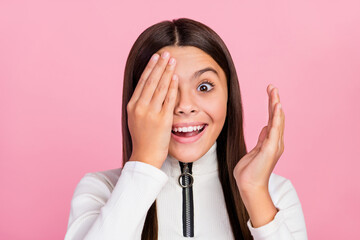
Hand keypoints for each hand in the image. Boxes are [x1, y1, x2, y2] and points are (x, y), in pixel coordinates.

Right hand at [127, 51, 177, 168]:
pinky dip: (172, 87)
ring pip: (160, 87)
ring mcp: (151, 113)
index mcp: (132, 106)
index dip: (150, 68)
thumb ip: (140, 104)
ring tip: (172, 61)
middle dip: (159, 65)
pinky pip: (168, 100)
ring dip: (167, 72)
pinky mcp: (162, 120)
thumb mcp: (135, 119)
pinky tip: (176, 77)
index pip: (142, 82)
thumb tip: (146, 91)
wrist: (145, 156)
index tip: (155, 57)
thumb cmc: (142, 138)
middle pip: (151, 81)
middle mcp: (140, 107)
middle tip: (166, 53)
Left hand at [233, 84, 284, 193]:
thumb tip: (265, 127)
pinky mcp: (270, 149)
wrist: (249, 186)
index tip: (270, 92)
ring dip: (275, 105)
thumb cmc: (250, 171)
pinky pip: (275, 130)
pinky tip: (277, 107)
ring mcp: (274, 145)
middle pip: (276, 117)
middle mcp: (275, 142)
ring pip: (277, 121)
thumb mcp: (255, 150)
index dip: (272, 106)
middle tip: (272, 87)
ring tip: (274, 92)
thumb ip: (261, 139)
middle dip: (274, 101)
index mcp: (270, 141)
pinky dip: (277, 118)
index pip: (272, 119)